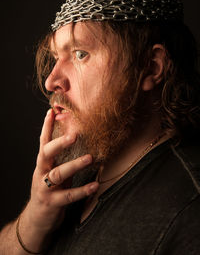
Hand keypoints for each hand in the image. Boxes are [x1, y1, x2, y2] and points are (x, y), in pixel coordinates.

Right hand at [23, 108, 98, 234]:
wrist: (37, 219)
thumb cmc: (49, 190)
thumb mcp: (52, 172)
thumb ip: (61, 159)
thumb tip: (75, 141)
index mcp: (43, 164)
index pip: (43, 142)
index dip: (46, 127)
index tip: (51, 112)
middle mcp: (41, 173)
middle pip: (46, 154)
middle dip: (59, 143)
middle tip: (74, 135)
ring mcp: (44, 188)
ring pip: (58, 174)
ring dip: (74, 165)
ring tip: (90, 158)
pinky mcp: (52, 203)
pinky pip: (68, 196)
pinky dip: (82, 190)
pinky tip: (94, 186)